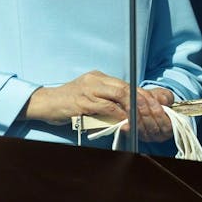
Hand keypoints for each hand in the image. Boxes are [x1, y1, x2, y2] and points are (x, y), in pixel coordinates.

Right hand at [22, 71, 174, 143]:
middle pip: (127, 88)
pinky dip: (120, 116)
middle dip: (144, 103)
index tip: (157, 110)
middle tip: (155, 118)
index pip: (128, 84)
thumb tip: (129, 112)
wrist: (45, 103)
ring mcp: (87, 90)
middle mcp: (94, 80)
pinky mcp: (82, 102)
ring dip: (135, 111)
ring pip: (120, 96)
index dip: (145, 96)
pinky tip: (127, 125)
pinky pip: (107, 108)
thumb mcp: (89, 97)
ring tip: (144, 124)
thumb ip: (107, 100)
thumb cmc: (68, 103)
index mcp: (98, 77)